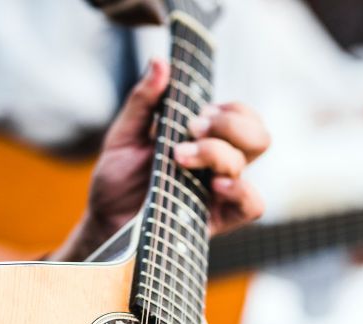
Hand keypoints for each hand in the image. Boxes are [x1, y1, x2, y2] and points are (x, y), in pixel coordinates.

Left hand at [51, 59, 268, 261]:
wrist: (105, 222)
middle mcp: (218, 165)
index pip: (241, 117)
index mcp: (204, 141)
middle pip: (258, 137)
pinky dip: (239, 189)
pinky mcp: (219, 220)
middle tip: (193, 129)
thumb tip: (160, 62)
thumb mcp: (123, 135)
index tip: (198, 113)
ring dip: (217, 151)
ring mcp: (221, 192)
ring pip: (247, 162)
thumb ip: (143, 100)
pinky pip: (252, 205)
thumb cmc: (116, 181)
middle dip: (230, 125)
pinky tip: (214, 185)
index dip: (230, 110)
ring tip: (180, 157)